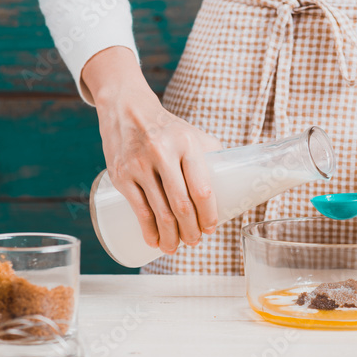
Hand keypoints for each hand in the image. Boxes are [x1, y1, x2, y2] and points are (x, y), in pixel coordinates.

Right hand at [83, 46, 221, 252]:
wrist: (126, 108)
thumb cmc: (167, 128)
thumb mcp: (192, 134)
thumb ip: (212, 155)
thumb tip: (236, 181)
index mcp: (187, 144)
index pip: (202, 188)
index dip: (208, 215)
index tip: (210, 228)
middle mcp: (162, 153)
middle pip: (181, 205)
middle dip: (190, 231)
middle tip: (194, 242)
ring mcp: (139, 165)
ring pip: (159, 212)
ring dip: (169, 237)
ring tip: (175, 247)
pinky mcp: (120, 175)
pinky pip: (138, 210)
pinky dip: (147, 230)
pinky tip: (154, 241)